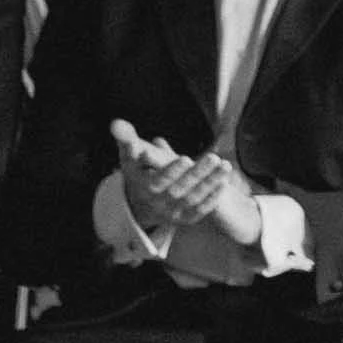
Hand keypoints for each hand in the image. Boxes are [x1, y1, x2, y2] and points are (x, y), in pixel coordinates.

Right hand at [114, 122, 262, 247]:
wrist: (143, 202)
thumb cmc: (139, 170)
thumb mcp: (130, 156)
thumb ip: (126, 139)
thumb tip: (116, 123)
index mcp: (143, 188)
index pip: (157, 182)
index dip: (171, 171)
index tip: (185, 158)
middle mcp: (157, 204)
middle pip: (179, 190)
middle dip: (197, 174)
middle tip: (214, 157)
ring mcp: (172, 213)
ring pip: (193, 200)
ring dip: (210, 183)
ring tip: (226, 166)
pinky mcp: (185, 219)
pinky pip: (200, 211)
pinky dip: (212, 198)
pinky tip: (224, 182)